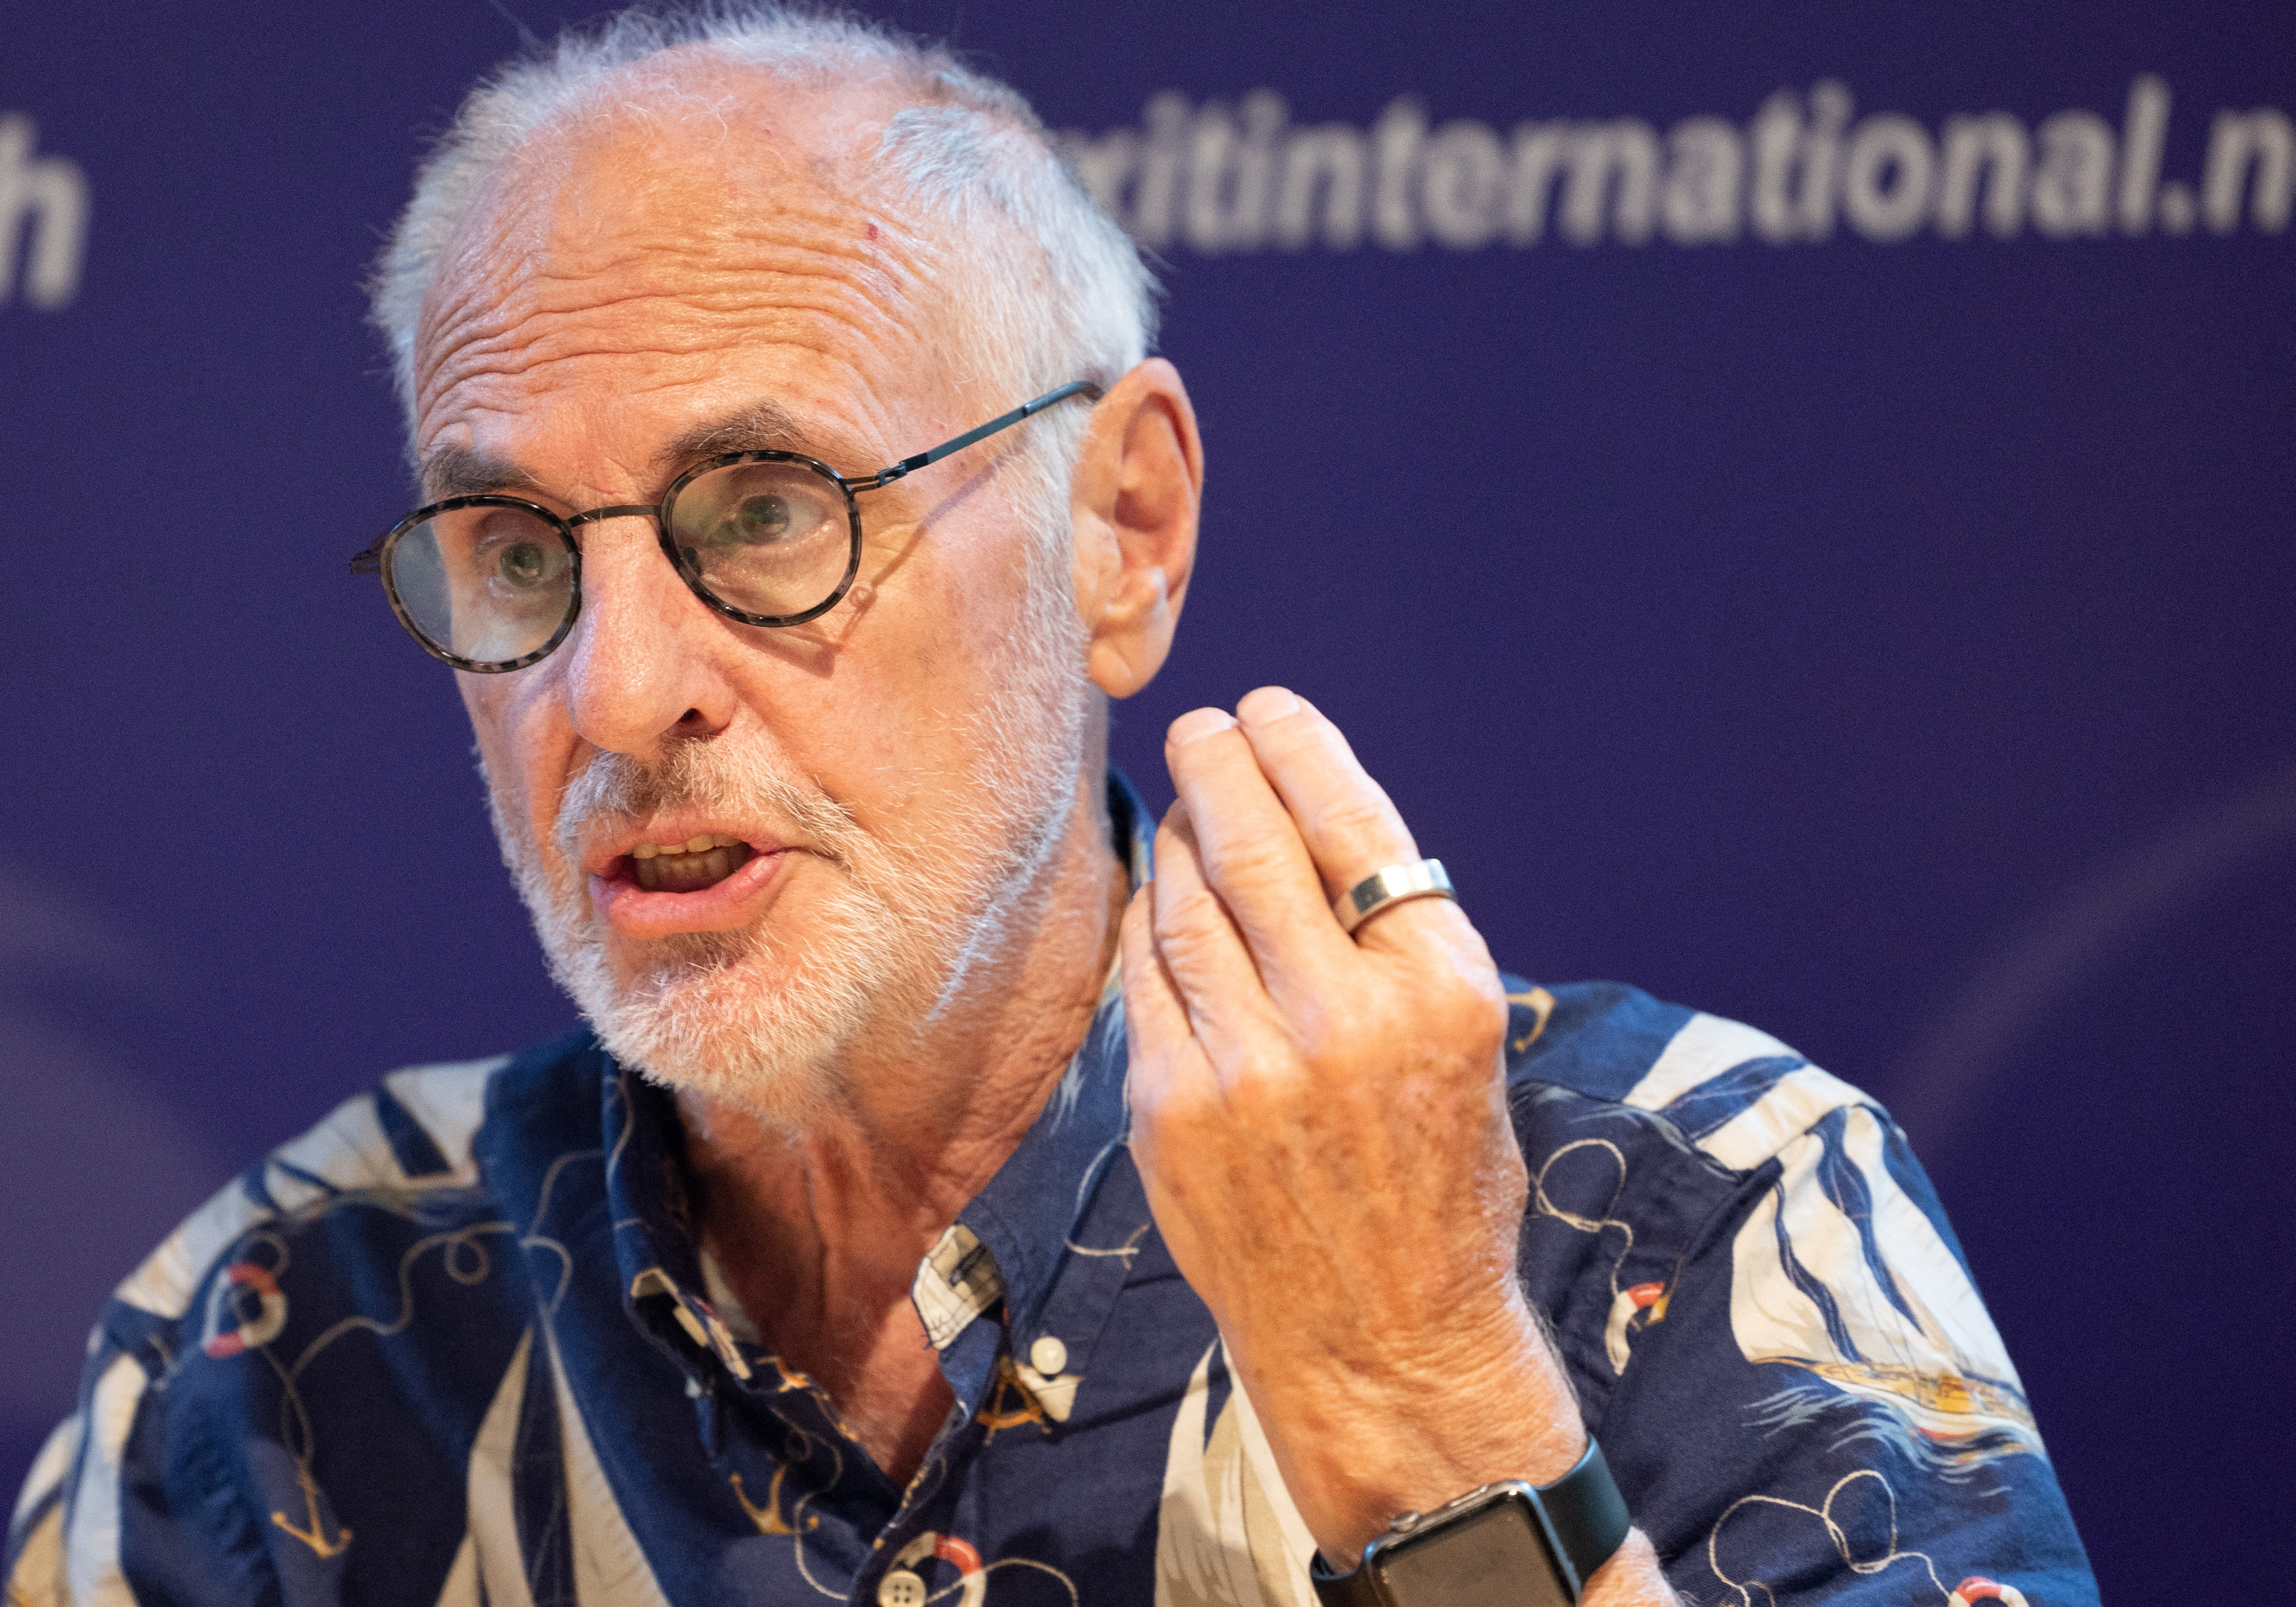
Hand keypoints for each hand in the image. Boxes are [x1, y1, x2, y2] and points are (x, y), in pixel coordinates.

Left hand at [1119, 686, 1586, 1567]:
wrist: (1384, 1344)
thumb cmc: (1440, 1191)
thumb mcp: (1466, 1052)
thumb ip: (1398, 946)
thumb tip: (1314, 829)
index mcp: (1440, 992)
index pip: (1354, 826)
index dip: (1302, 749)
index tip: (1272, 709)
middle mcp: (1341, 1019)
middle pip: (1256, 847)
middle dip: (1222, 764)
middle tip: (1205, 724)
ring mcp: (1244, 1067)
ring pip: (1187, 905)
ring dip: (1183, 841)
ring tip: (1188, 804)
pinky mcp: (1170, 1110)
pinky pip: (1145, 979)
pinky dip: (1150, 925)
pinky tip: (1160, 901)